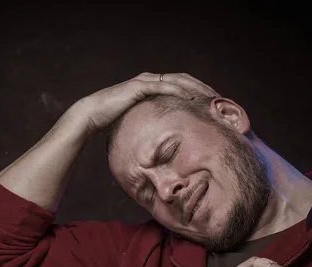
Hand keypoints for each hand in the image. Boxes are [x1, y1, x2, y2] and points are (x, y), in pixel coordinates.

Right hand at [73, 72, 218, 134]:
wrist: (92, 115)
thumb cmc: (112, 121)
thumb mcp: (137, 122)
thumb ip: (150, 124)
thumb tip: (162, 142)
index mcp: (151, 86)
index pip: (180, 84)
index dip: (197, 91)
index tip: (211, 103)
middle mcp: (150, 80)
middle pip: (183, 79)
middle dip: (202, 87)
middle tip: (219, 98)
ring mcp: (145, 81)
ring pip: (177, 79)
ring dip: (195, 86)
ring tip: (210, 97)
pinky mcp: (139, 86)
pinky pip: (163, 86)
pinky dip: (178, 90)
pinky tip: (191, 98)